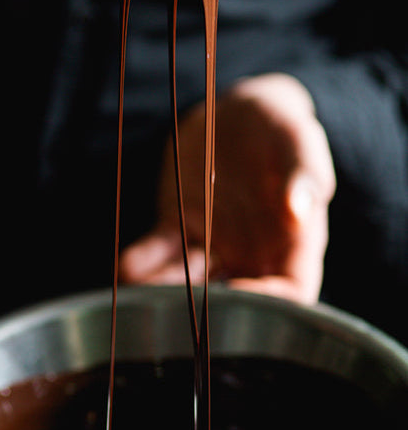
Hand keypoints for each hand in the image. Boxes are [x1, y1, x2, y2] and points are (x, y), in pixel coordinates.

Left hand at [119, 74, 335, 302]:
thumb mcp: (298, 139)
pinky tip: (126, 266)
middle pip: (234, 303)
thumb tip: (300, 208)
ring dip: (165, 294)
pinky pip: (160, 252)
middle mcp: (251, 255)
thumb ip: (304, 173)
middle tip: (179, 315)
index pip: (289, 294)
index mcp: (293, 244)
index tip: (235, 301)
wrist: (237, 114)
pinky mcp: (179, 227)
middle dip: (206, 314)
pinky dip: (143, 262)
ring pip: (189, 284)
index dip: (266, 306)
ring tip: (143, 297)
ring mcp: (212, 244)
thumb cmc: (278, 128)